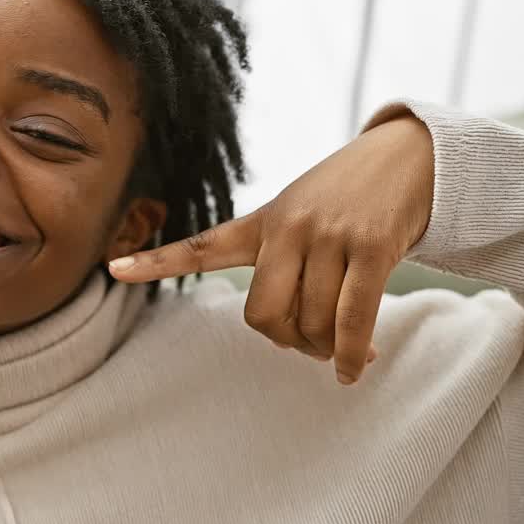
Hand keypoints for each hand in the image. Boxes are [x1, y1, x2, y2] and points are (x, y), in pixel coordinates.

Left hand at [108, 114, 434, 384]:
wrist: (411, 155)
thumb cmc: (347, 199)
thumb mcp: (300, 214)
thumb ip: (285, 265)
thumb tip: (303, 339)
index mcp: (261, 222)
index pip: (200, 246)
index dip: (155, 261)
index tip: (112, 269)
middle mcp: (288, 227)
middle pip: (262, 314)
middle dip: (285, 342)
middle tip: (307, 346)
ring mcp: (330, 236)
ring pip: (312, 323)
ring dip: (328, 350)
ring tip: (347, 351)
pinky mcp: (372, 246)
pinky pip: (352, 320)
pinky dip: (352, 355)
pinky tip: (356, 368)